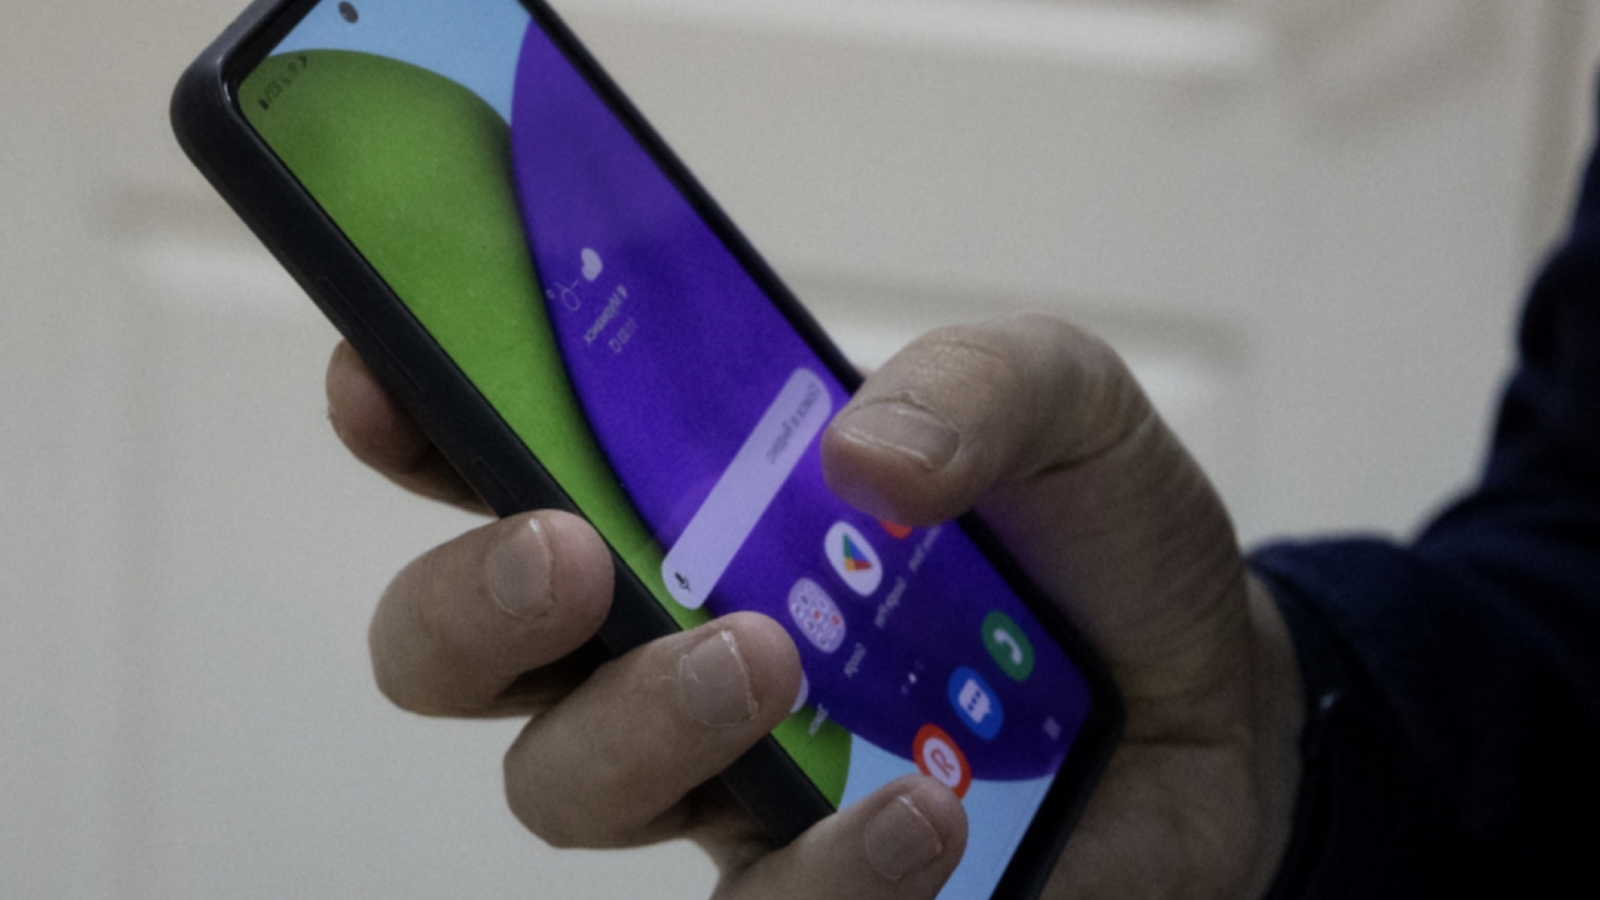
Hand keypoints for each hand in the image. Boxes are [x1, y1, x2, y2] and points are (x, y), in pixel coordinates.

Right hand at [327, 312, 1303, 898]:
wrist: (1210, 706)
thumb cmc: (1097, 543)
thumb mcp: (1063, 408)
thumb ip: (974, 384)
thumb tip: (860, 459)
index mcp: (689, 509)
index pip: (499, 463)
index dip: (415, 422)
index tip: (388, 378)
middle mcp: (666, 647)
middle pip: (461, 654)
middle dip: (471, 606)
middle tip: (569, 559)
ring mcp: (727, 782)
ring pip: (564, 790)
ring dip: (640, 726)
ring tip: (766, 663)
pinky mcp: (814, 896)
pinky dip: (819, 877)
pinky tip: (917, 813)